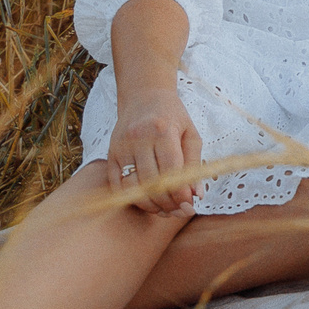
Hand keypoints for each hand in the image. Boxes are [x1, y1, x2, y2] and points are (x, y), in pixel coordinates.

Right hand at [108, 84, 201, 214]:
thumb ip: (195, 164)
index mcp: (162, 130)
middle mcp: (139, 138)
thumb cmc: (173, 117)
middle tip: (179, 211)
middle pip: (151, 181)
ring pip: (133, 186)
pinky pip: (117, 184)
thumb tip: (197, 195)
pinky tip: (147, 202)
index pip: (171, 169)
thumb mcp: (190, 134)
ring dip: (150, 204)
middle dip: (167, 202)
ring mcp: (122, 146)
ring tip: (165, 209)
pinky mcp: (111, 154)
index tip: (189, 206)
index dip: (180, 192)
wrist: (144, 97)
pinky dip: (131, 198)